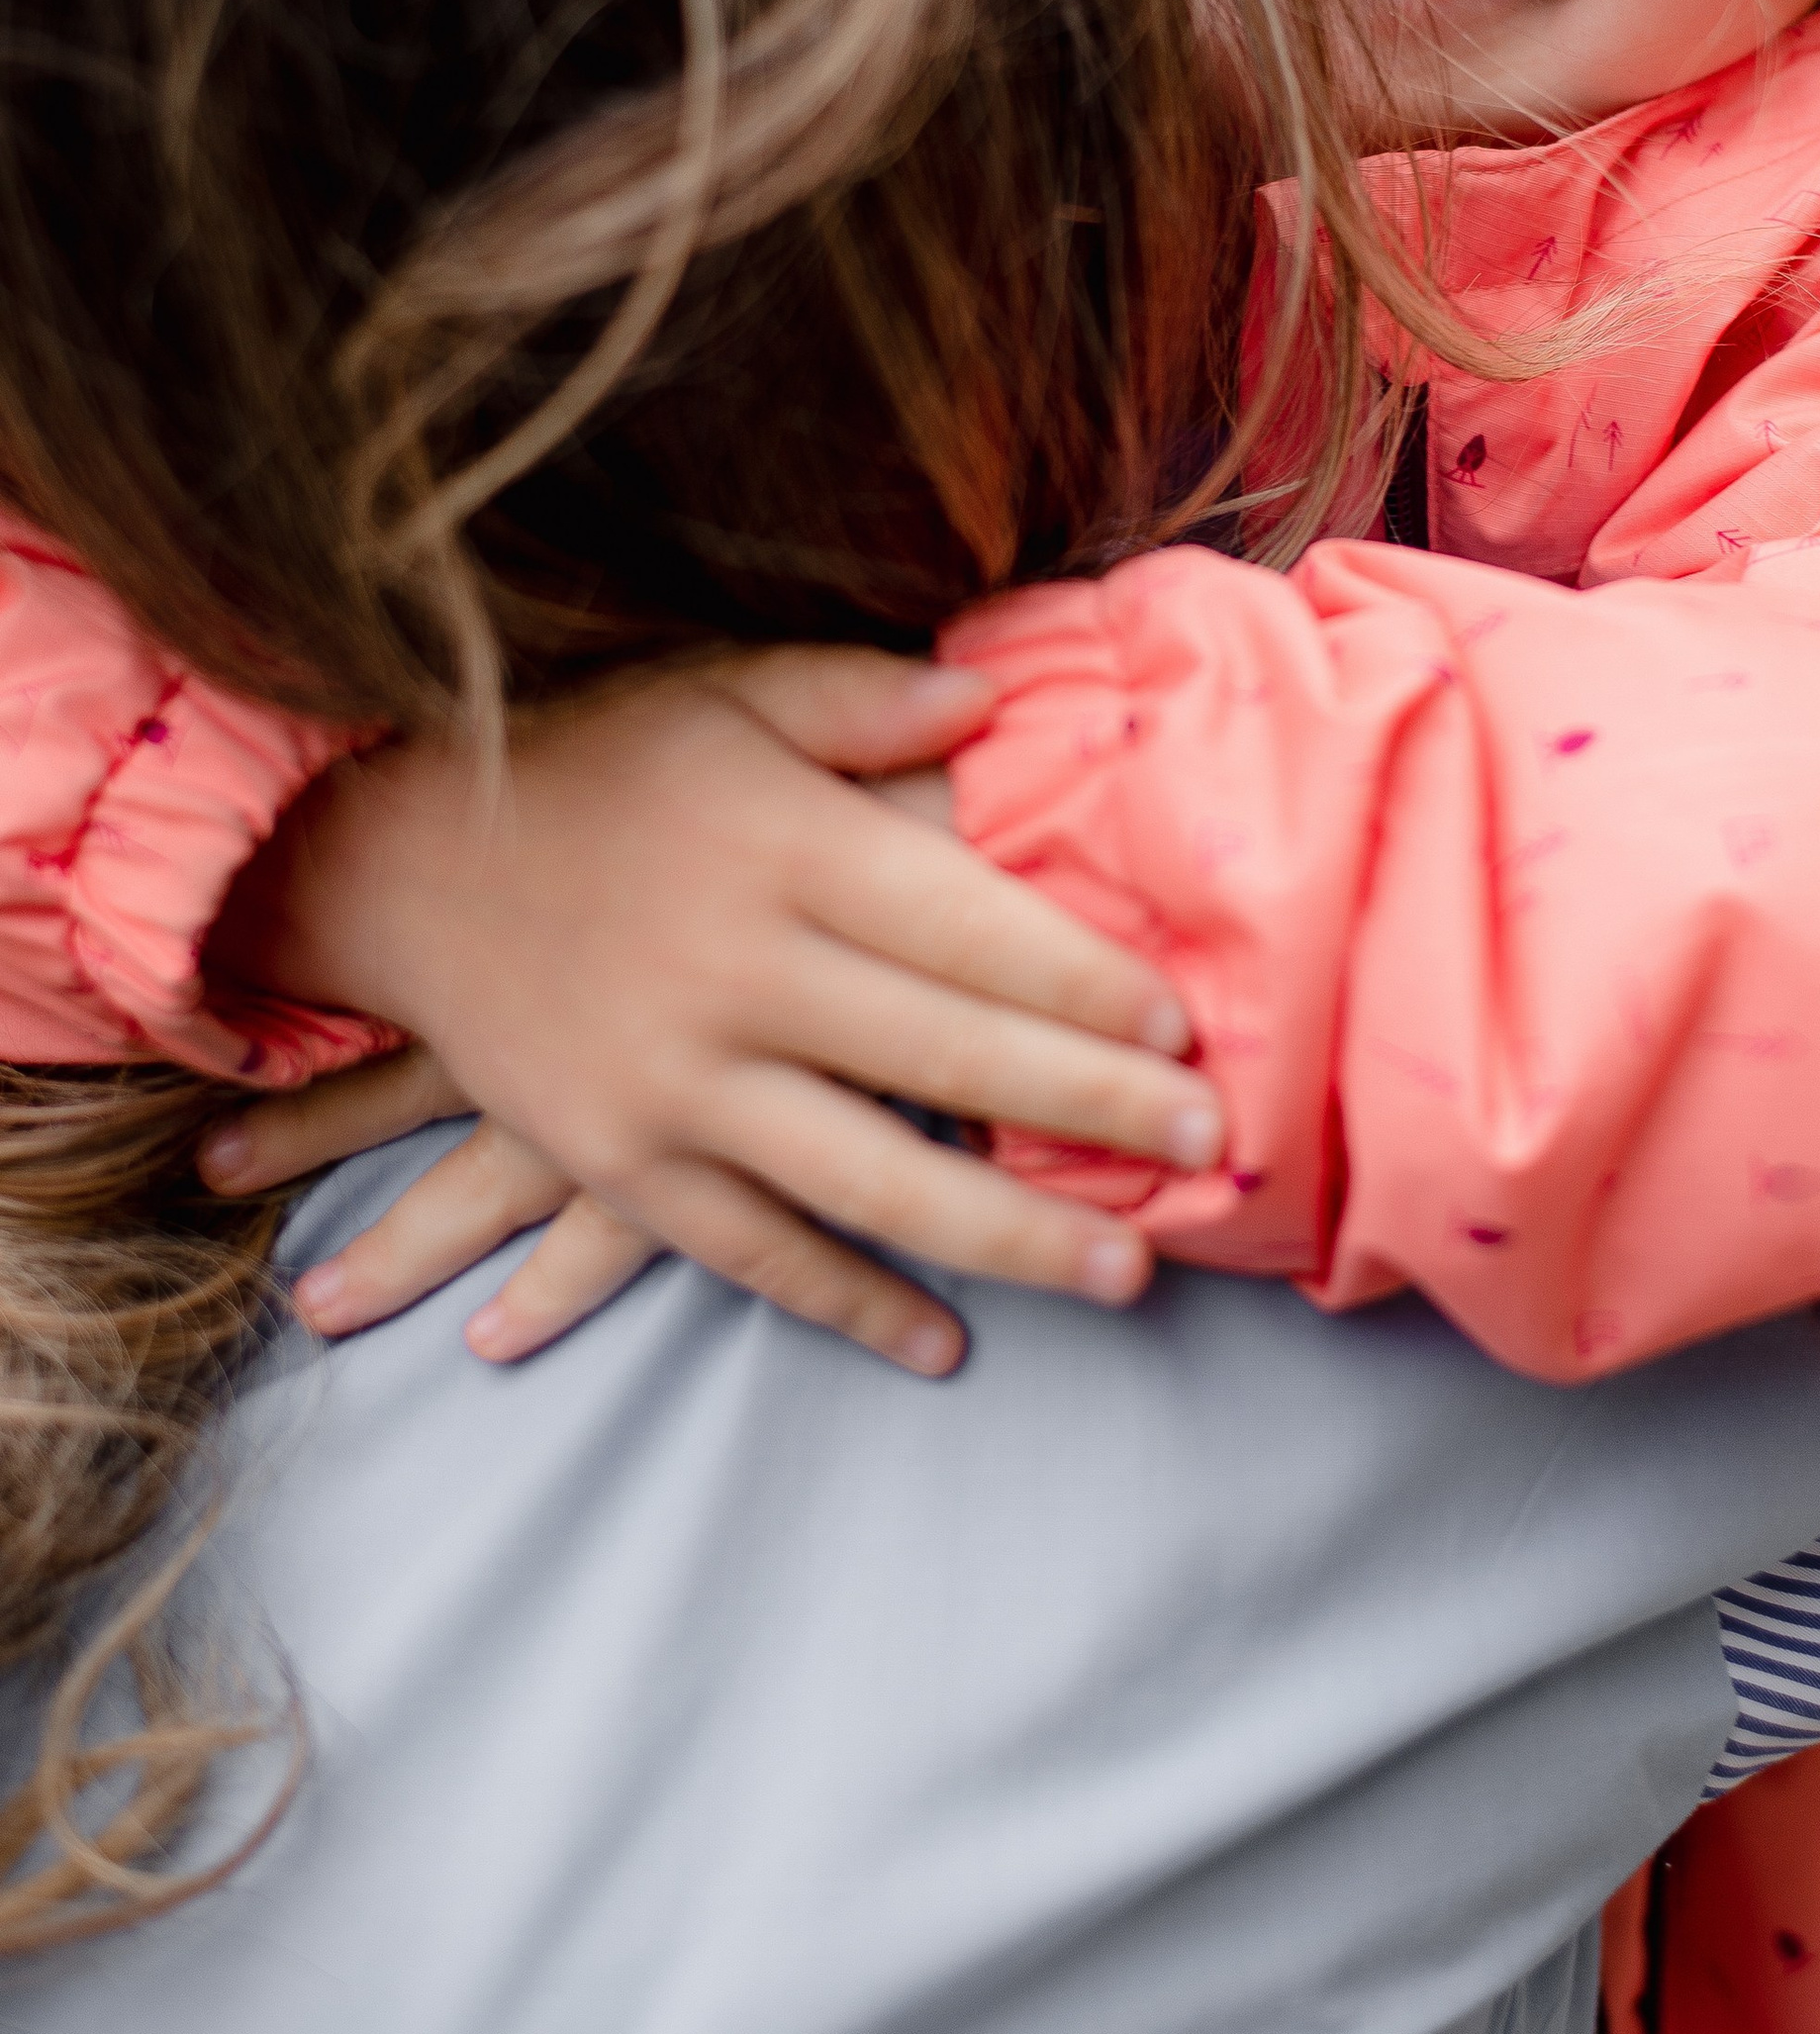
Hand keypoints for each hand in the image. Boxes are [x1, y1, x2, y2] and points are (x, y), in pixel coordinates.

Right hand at [198, 649, 1223, 1373]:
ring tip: (1127, 1272)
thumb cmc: (588, 759)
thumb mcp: (720, 693)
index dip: (1084, 979)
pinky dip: (851, 1301)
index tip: (1187, 1023)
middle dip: (1092, 1108)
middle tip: (1211, 1149)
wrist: (394, 858)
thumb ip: (860, 698)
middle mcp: (732, 972)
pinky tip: (945, 1340)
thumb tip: (997, 695)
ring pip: (867, 1180)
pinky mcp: (618, 1162)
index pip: (965, 925)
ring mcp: (670, 1082)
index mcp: (778, 849)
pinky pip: (753, 1251)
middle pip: (945, 1056)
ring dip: (1007, 1236)